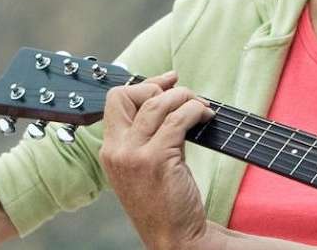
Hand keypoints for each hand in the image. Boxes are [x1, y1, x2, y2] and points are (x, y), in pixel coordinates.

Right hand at [98, 71, 217, 249]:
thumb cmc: (165, 204)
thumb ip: (147, 134)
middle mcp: (117, 150)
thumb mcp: (143, 166)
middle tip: (184, 97)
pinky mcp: (157, 160)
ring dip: (184, 97)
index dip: (143, 85)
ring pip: (157, 104)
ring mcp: (135, 156)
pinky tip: (206, 117)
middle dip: (158, 88)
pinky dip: (195, 111)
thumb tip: (165, 95)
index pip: (115, 100)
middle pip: (128, 95)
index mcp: (110, 151)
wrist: (174, 239)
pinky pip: (177, 120)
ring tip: (200, 107)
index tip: (167, 82)